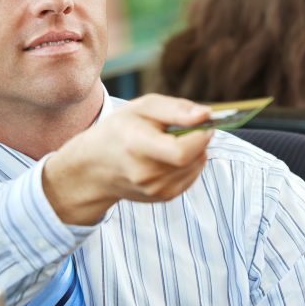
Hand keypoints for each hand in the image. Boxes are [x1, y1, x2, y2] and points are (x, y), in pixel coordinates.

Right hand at [42, 94, 212, 224]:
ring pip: (196, 167)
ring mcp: (155, 190)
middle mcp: (145, 174)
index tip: (204, 123)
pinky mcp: (163, 197)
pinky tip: (171, 156)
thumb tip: (207, 115)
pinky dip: (190, 164)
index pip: (180, 152)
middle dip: (199, 140)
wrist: (97, 165)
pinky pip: (192, 176)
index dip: (200, 137)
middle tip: (186, 128)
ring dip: (195, 151)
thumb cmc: (121, 129)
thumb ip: (176, 109)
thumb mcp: (143, 107)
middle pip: (192, 159)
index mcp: (136, 146)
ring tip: (172, 142)